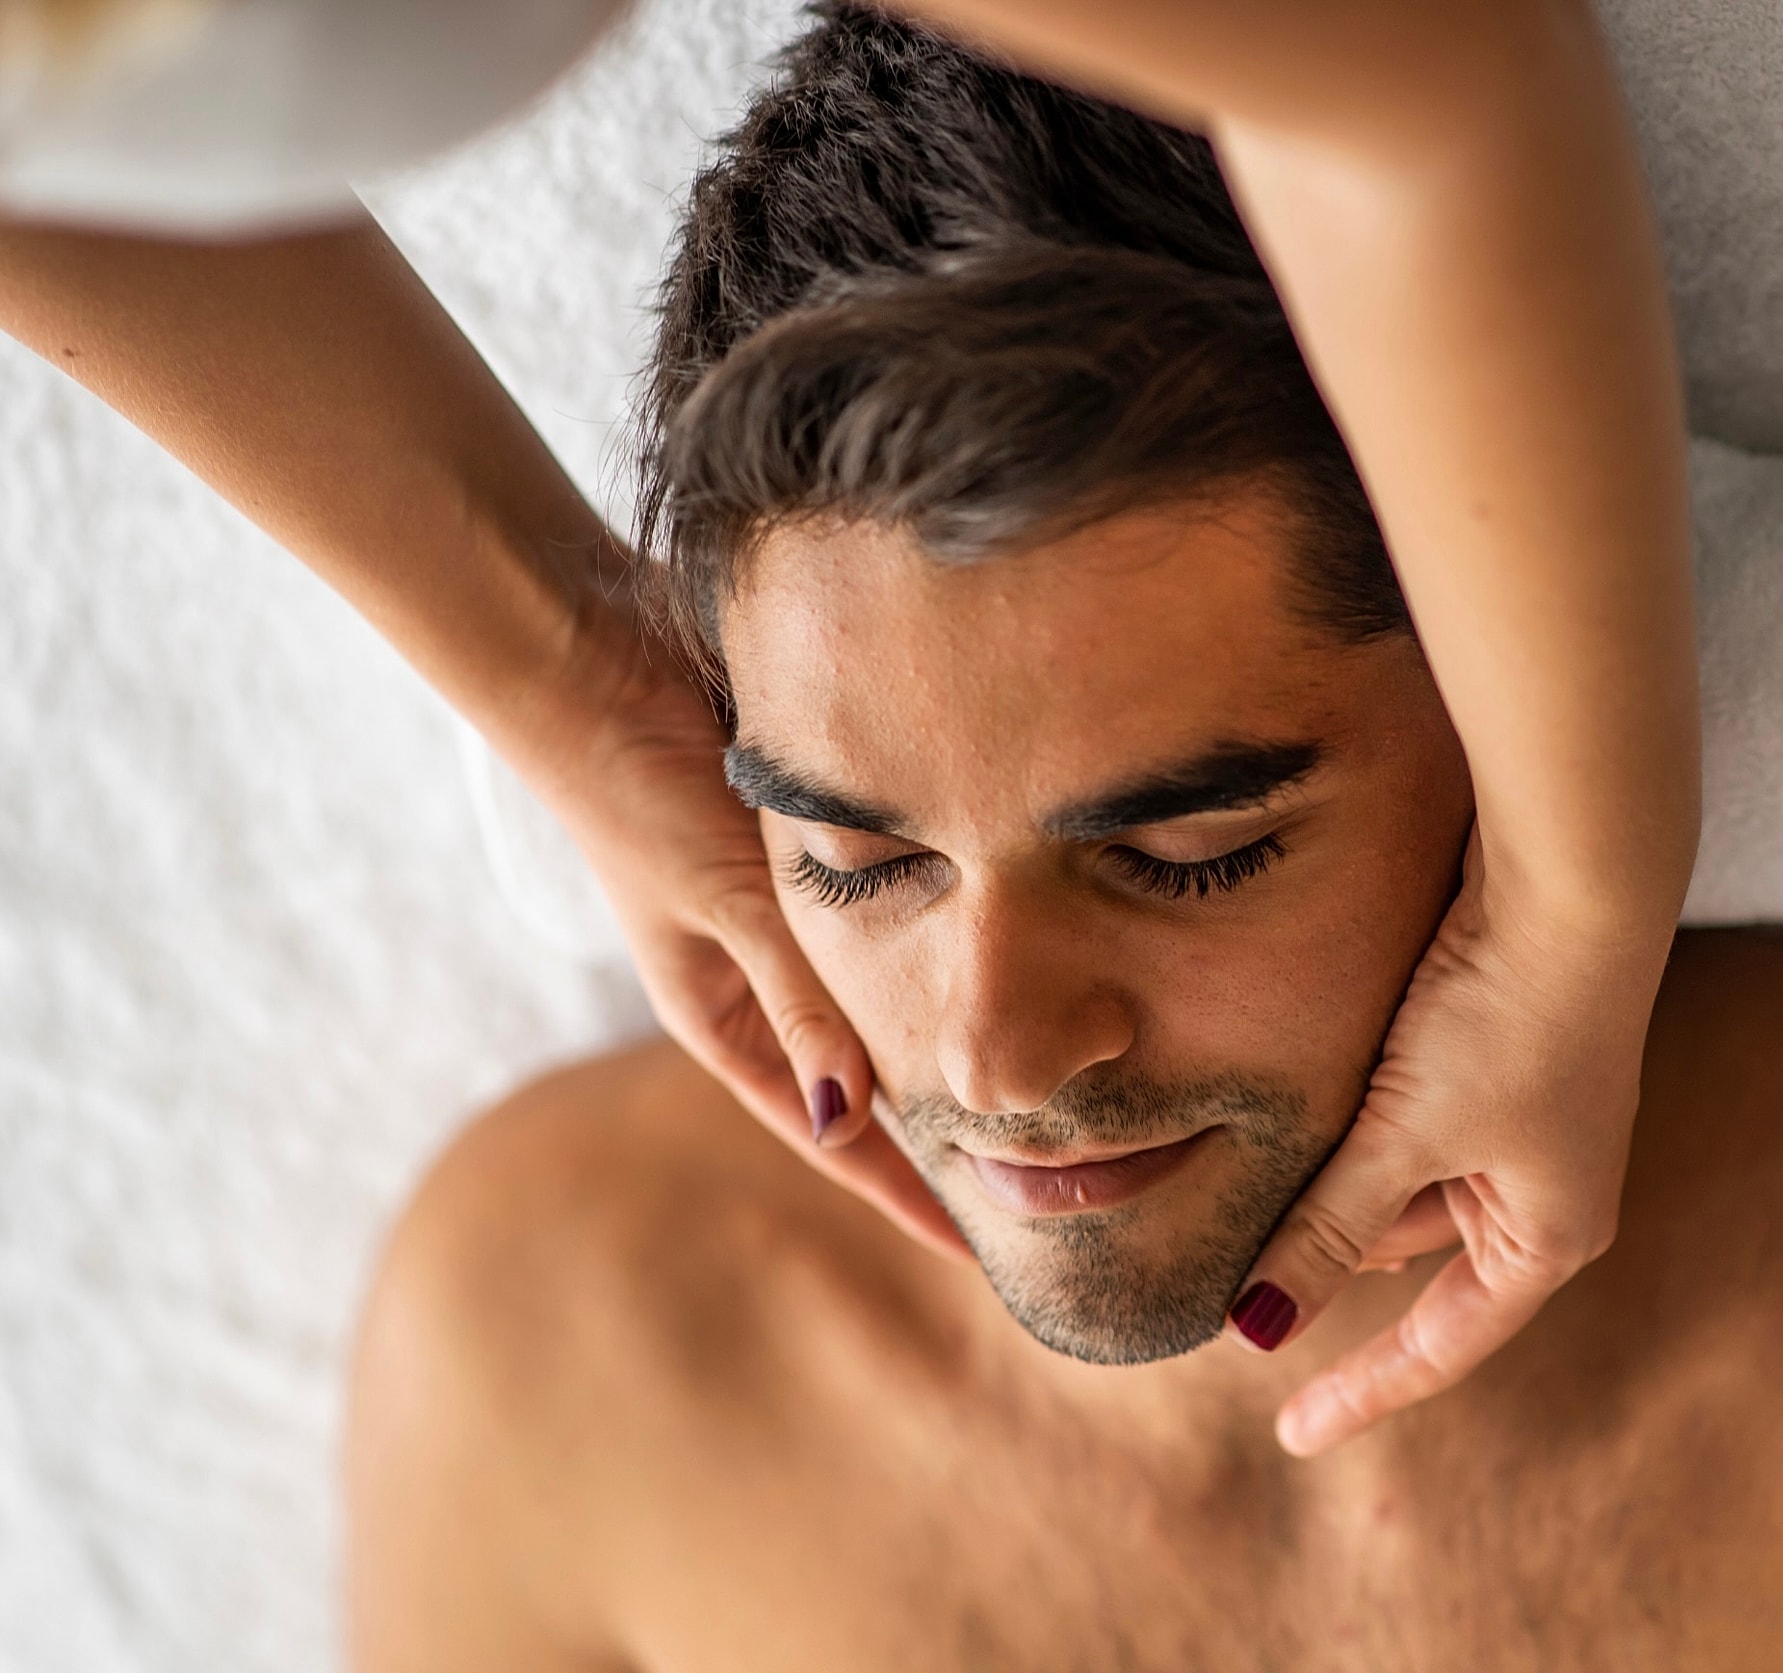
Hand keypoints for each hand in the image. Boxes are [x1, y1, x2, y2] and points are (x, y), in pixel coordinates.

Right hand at [533, 617, 970, 1261]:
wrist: (590, 660)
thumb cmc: (641, 790)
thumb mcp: (727, 903)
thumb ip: (795, 1000)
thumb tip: (851, 1122)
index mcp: (721, 1015)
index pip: (832, 1132)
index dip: (901, 1191)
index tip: (974, 1250)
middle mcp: (755, 978)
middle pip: (861, 1083)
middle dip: (935, 1136)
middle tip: (1029, 1180)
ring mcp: (781, 917)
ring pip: (879, 1008)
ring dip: (940, 1048)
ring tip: (1032, 1092)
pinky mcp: (805, 854)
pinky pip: (883, 926)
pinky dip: (933, 957)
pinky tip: (993, 962)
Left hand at [1229, 826, 1671, 1454]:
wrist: (1573, 876)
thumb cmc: (1505, 1015)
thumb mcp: (1404, 1132)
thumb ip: (1329, 1230)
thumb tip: (1257, 1329)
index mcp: (1550, 1236)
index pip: (1440, 1345)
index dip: (1362, 1389)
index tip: (1291, 1433)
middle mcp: (1551, 1193)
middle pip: (1412, 1257)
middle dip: (1332, 1248)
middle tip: (1235, 1248)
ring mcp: (1533, 1126)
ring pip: (1405, 1182)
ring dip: (1340, 1174)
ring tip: (1266, 1152)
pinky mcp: (1507, 1061)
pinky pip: (1414, 1123)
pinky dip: (1359, 1121)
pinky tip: (1310, 1090)